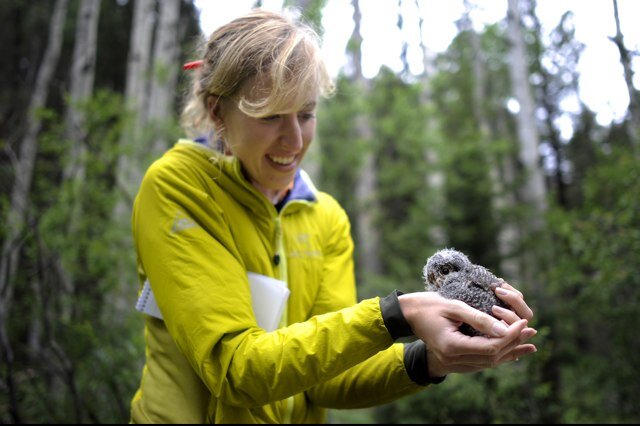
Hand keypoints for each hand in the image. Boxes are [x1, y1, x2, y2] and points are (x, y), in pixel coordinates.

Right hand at [398, 292, 536, 377]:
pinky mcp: (455, 361)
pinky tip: (511, 350)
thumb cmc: (429, 306)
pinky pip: (481, 362)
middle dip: (514, 344)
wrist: (408, 315)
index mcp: (452, 346)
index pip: (491, 347)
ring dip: (509, 352)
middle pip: (493, 358)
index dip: (511, 336)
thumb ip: (479, 319)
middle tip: (530, 330)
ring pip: (489, 363)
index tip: (524, 322)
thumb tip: (504, 329)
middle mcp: (453, 359)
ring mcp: (453, 363)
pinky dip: (498, 355)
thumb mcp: (454, 307)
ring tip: (528, 341)